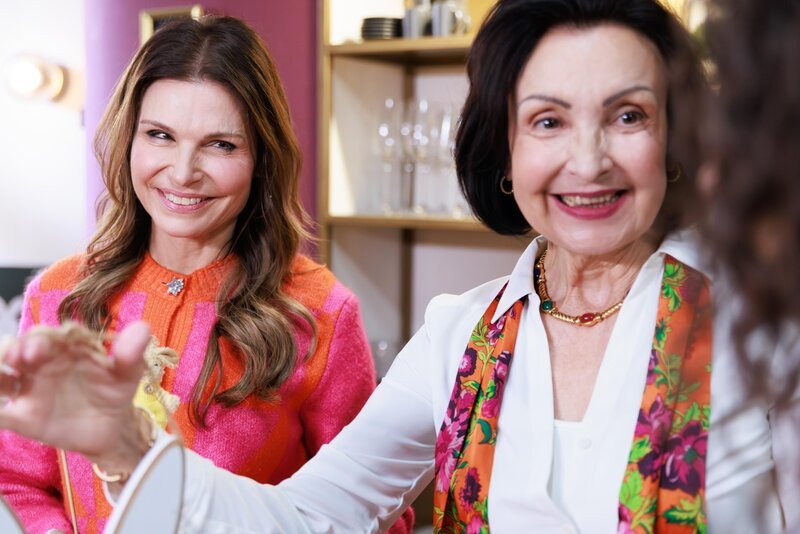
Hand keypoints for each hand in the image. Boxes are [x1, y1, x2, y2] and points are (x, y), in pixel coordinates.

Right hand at [0, 322, 150, 466]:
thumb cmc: (115, 390)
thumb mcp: (127, 373)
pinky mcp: (22, 416)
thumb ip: (130, 353)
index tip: (40, 347)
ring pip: (1, 377)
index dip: (41, 338)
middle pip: (18, 351)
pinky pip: (0, 412)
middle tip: (21, 358)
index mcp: (64, 347)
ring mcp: (29, 389)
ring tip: (0, 375)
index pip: (47, 336)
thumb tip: (143, 329)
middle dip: (15, 351)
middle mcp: (40, 364)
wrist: (112, 426)